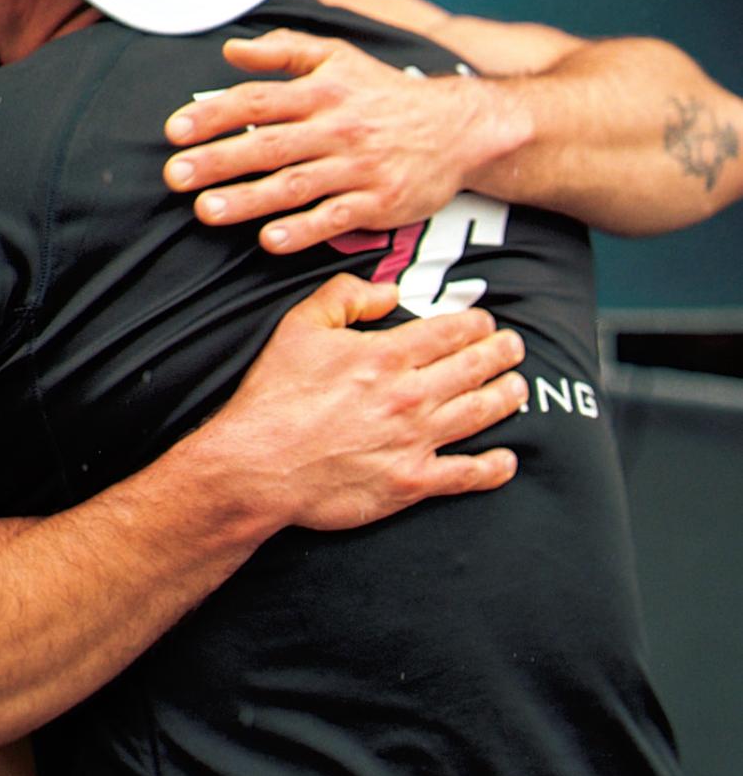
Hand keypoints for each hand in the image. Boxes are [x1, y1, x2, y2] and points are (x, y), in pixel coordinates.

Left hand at [163, 28, 532, 253]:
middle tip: (175, 176)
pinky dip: (303, 230)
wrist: (458, 127)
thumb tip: (230, 50)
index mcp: (321, 91)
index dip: (214, 115)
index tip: (176, 130)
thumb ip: (283, 50)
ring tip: (207, 210)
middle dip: (218, 161)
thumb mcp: (339, 57)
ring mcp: (357, 168)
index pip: (258, 101)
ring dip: (249, 200)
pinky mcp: (378, 202)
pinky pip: (335, 218)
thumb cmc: (385, 94)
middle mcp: (336, 128)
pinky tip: (270, 240)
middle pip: (269, 145)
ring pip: (295, 185)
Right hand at [203, 273, 525, 531]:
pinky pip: (466, 474)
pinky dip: (493, 468)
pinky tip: (506, 461)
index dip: (475, 324)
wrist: (257, 465)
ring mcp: (415, 441)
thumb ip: (345, 295)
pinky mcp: (411, 482)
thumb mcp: (299, 325)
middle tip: (514, 347)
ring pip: (480, 413)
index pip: (450, 331)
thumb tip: (388, 293)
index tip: (486, 322)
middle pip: (475, 368)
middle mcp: (410, 396)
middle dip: (502, 353)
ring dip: (507, 397)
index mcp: (387, 355)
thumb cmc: (274, 396)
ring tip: (519, 388)